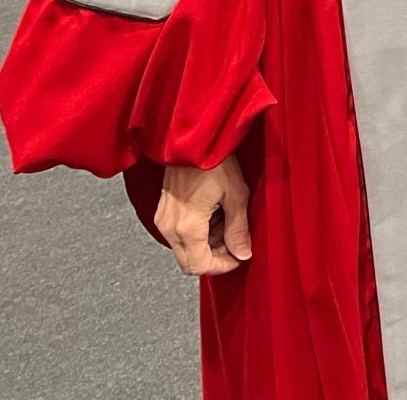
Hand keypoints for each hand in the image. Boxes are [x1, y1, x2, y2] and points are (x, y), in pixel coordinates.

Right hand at [155, 154, 251, 276]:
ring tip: (226, 219)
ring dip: (206, 243)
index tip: (238, 257)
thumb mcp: (236, 194)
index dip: (222, 266)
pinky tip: (214, 213)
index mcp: (186, 227)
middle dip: (214, 257)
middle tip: (234, 242)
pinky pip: (179, 233)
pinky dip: (197, 232)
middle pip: (189, 262)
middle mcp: (169, 227)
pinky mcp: (163, 210)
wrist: (193, 140)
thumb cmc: (215, 160)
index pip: (199, 266)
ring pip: (184, 248)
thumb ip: (238, 229)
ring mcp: (163, 219)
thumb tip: (243, 253)